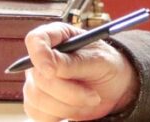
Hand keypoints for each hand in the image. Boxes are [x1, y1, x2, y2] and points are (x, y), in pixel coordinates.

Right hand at [22, 22, 139, 121]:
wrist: (114, 88)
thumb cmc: (107, 66)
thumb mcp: (99, 60)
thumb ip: (74, 62)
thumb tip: (50, 66)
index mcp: (58, 36)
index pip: (36, 39)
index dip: (39, 54)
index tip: (51, 71)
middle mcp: (41, 58)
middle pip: (38, 75)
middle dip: (68, 90)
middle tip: (93, 96)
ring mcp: (35, 81)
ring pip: (38, 97)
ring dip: (69, 105)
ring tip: (91, 99)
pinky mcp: (36, 102)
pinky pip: (39, 113)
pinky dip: (61, 114)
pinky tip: (77, 107)